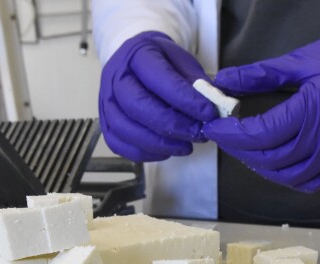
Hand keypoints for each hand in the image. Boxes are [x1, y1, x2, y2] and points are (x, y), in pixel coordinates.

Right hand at [99, 31, 218, 161]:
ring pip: (126, 128)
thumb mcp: (182, 62)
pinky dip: (146, 153)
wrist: (137, 63)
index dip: (185, 99)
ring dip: (160, 143)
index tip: (208, 113)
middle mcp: (115, 78)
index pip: (159, 79)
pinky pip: (121, 145)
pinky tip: (167, 150)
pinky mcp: (106, 124)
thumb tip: (213, 106)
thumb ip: (196, 83)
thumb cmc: (162, 63)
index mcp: (137, 55)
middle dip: (172, 125)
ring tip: (186, 146)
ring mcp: (106, 102)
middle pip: (138, 106)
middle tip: (198, 133)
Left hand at [203, 20, 319, 191]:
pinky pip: (311, 183)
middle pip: (270, 158)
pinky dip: (288, 178)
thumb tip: (223, 80)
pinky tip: (274, 164)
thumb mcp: (302, 60)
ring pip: (288, 175)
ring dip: (261, 166)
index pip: (261, 133)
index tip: (214, 126)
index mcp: (313, 110)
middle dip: (240, 149)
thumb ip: (260, 74)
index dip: (232, 134)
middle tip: (224, 136)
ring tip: (245, 149)